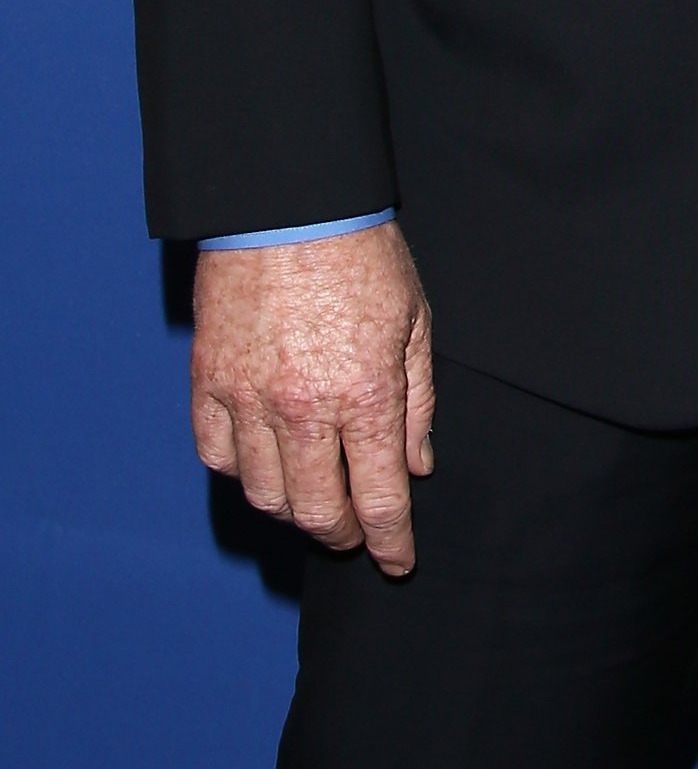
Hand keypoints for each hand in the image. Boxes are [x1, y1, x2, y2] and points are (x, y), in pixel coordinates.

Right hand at [192, 221, 434, 572]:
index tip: (398, 562)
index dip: (390, 542)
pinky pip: (218, 455)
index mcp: (364, 395)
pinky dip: (241, 474)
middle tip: (356, 536)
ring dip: (293, 512)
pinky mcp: (208, 383)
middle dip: (342, 535)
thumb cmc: (362, 255)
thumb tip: (417, 466)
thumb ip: (417, 401)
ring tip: (314, 506)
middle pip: (317, 510)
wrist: (289, 206)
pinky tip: (264, 468)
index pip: (377, 499)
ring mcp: (248, 400)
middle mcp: (303, 410)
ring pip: (265, 494)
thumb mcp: (414, 322)